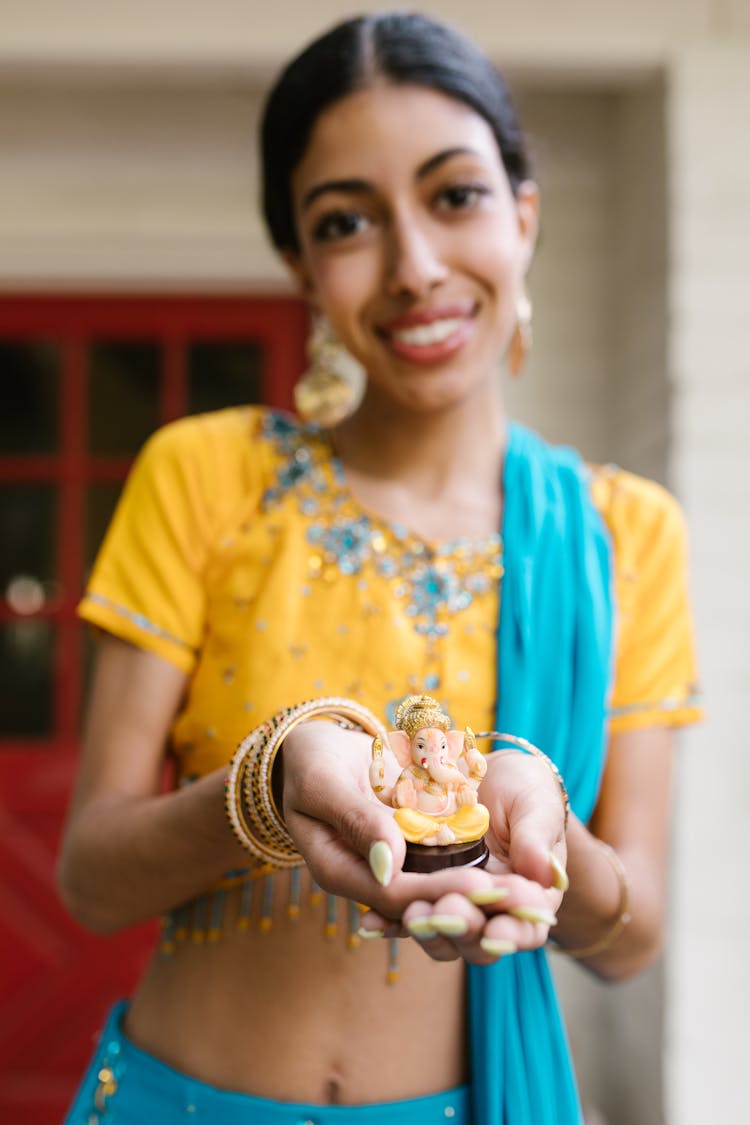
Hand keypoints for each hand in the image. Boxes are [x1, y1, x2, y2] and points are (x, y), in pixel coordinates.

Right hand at [280, 722, 539, 921]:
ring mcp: (397, 860)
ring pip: (445, 888)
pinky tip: (522, 868)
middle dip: (479, 904)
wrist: (314, 744)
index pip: (397, 896)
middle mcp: (372, 876)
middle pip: (428, 903)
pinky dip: (484, 866)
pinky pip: (451, 861)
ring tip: (535, 893)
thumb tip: (389, 867)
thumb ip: (355, 821)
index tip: (484, 890)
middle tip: (526, 900)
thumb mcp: (324, 782)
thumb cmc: (309, 761)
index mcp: (341, 871)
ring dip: (489, 892)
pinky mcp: (415, 841)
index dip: (441, 896)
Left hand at [359, 749, 567, 963]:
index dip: (512, 934)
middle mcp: (489, 910)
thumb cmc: (524, 789)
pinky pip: (402, 912)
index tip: (495, 932)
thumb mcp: (537, 804)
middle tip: (442, 913)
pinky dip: (387, 920)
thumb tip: (544, 872)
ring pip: (440, 933)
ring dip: (426, 929)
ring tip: (411, 915)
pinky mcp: (420, 890)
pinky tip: (370, 921)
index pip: (526, 929)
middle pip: (477, 940)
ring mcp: (452, 902)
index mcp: (530, 899)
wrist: (483, 772)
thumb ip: (537, 837)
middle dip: (461, 930)